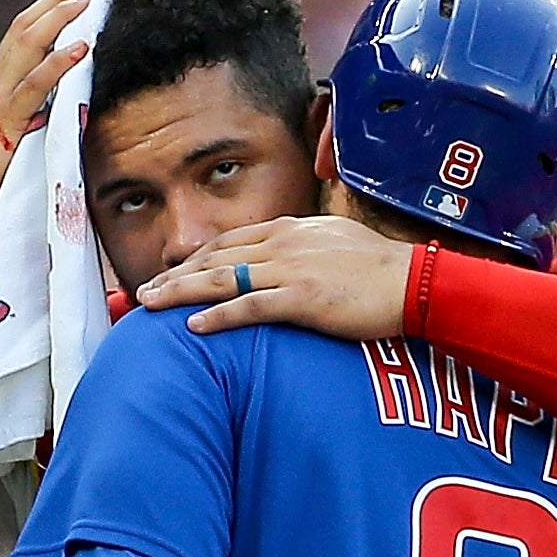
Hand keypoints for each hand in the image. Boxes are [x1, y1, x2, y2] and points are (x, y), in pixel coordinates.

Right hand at [0, 0, 93, 239]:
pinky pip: (32, 88)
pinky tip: (81, 47)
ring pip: (25, 46)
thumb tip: (62, 102)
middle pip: (22, 28)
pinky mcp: (4, 127)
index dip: (45, 8)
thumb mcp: (14, 137)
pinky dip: (57, 64)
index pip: (19, 35)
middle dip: (55, 1)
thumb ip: (32, 115)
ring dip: (59, 18)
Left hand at [136, 217, 418, 339]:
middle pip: (216, 258)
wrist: (414, 282)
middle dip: (176, 276)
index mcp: (291, 229)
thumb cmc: (380, 269)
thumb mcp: (336, 243)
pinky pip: (250, 307)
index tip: (171, 273)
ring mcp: (292, 270)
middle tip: (142, 294)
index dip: (196, 259)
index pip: (230, 242)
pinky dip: (218, 316)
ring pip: (223, 279)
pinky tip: (193, 326)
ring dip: (182, 293)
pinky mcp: (303, 298)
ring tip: (151, 307)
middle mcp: (284, 243)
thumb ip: (306, 247)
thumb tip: (289, 258)